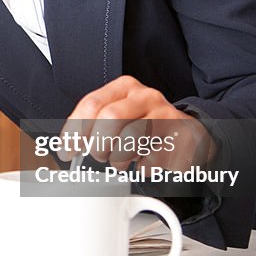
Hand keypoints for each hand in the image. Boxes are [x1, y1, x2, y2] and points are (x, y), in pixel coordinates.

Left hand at [65, 76, 214, 171]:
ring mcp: (166, 115)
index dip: (75, 131)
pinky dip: (141, 167)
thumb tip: (67, 147)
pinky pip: (151, 159)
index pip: (91, 103)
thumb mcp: (119, 115)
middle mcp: (146, 96)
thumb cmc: (145, 126)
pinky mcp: (180, 139)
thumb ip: (93, 124)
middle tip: (99, 155)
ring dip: (118, 159)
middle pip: (109, 118)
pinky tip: (144, 162)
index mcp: (125, 87)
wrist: (188, 134)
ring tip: (120, 160)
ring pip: (129, 139)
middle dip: (98, 144)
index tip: (67, 151)